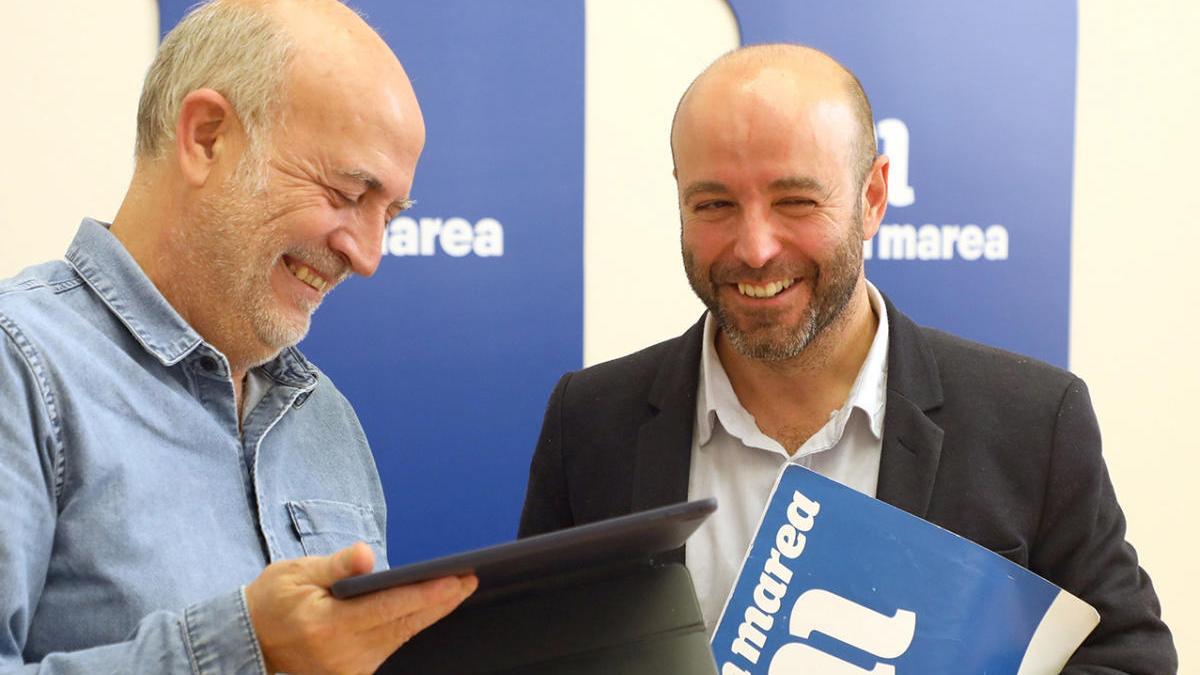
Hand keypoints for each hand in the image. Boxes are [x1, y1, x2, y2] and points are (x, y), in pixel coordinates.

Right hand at [245, 541, 476, 674]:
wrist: (251, 640)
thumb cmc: (274, 599)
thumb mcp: (296, 572)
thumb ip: (335, 565)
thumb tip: (364, 556)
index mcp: (327, 626)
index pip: (388, 608)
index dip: (425, 594)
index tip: (456, 580)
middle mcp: (341, 654)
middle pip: (403, 624)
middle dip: (440, 601)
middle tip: (469, 580)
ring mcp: (349, 669)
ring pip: (401, 636)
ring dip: (430, 612)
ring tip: (457, 588)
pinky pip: (390, 646)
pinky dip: (410, 624)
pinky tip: (431, 607)